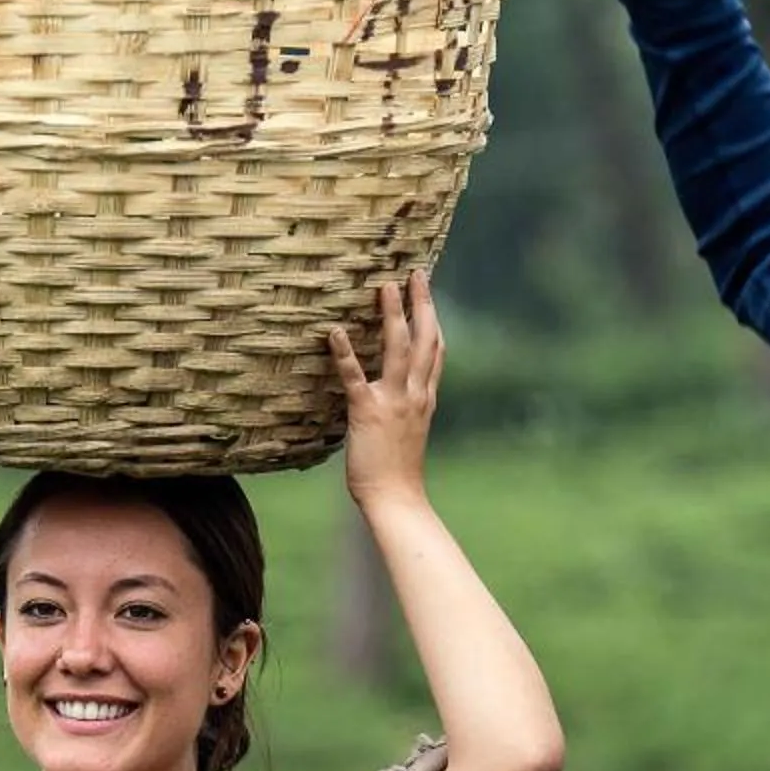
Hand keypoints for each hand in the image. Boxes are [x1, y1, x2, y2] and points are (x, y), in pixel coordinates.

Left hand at [330, 272, 441, 507]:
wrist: (396, 498)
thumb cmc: (398, 471)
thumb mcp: (410, 432)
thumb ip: (408, 408)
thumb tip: (400, 395)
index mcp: (425, 397)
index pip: (435, 351)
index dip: (433, 319)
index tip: (428, 292)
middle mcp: (415, 394)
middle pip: (424, 339)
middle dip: (422, 303)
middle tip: (416, 272)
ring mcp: (394, 401)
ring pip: (398, 348)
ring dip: (392, 314)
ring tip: (385, 286)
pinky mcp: (368, 412)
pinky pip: (355, 377)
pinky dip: (345, 353)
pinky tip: (334, 332)